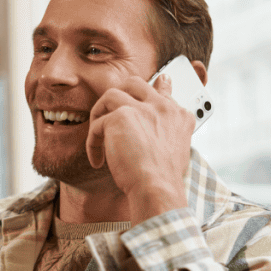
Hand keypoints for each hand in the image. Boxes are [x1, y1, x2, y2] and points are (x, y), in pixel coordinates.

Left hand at [86, 74, 192, 223]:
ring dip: (99, 115)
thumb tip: (167, 117)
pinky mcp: (120, 117)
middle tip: (110, 113)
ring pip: (110, 95)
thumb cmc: (165, 177)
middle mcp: (162, 107)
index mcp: (178, 116)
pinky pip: (97, 124)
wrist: (157, 188)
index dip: (158, 87)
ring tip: (99, 138)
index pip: (164, 91)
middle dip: (119, 94)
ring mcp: (141, 109)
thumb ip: (171, 130)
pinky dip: (93, 143)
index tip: (161, 81)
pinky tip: (97, 160)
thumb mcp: (176, 149)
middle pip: (135, 84)